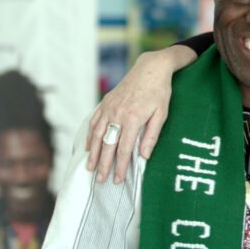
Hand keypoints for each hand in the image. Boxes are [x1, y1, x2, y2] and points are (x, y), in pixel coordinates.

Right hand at [86, 45, 197, 183]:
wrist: (150, 68)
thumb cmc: (159, 92)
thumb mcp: (161, 114)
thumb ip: (151, 136)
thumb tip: (143, 156)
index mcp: (132, 119)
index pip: (123, 149)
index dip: (119, 166)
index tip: (117, 179)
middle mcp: (117, 114)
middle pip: (107, 145)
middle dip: (103, 164)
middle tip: (100, 180)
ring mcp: (109, 108)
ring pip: (97, 135)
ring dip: (93, 153)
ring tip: (90, 167)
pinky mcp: (105, 102)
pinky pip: (94, 122)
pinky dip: (90, 135)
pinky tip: (88, 146)